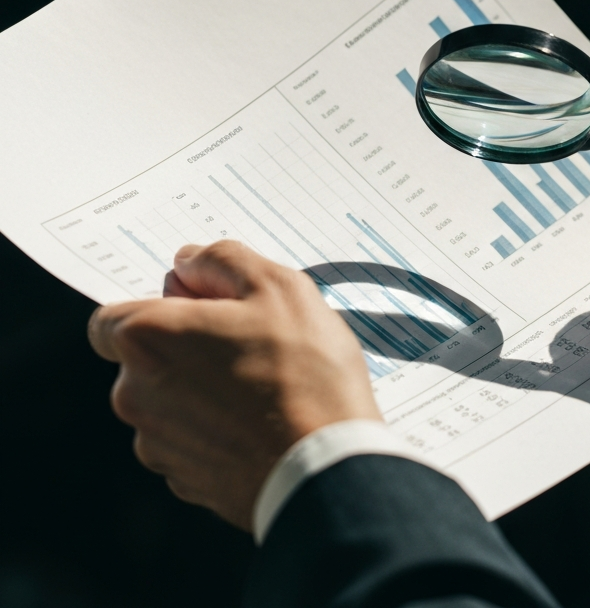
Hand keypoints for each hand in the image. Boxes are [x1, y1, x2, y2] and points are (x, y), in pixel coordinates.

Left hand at [88, 240, 380, 529]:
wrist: (325, 467)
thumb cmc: (304, 372)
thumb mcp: (279, 286)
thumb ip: (224, 260)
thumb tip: (189, 262)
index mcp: (149, 339)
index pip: (113, 317)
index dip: (160, 307)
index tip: (205, 308)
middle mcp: (136, 393)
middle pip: (145, 358)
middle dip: (187, 346)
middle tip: (250, 342)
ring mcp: (157, 444)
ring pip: (168, 400)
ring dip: (201, 388)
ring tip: (264, 385)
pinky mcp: (182, 480)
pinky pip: (189, 439)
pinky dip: (215, 428)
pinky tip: (260, 421)